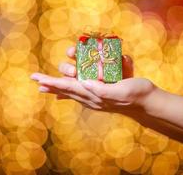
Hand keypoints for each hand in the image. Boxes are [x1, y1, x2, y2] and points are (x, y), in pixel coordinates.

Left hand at [31, 46, 155, 112]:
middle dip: (51, 83)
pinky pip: (81, 92)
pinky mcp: (100, 93)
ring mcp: (94, 96)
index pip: (67, 87)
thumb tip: (84, 83)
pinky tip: (64, 93)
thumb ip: (102, 89)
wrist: (146, 103)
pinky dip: (69, 91)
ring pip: (71, 91)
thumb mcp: (121, 90)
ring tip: (46, 86)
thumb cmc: (136, 94)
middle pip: (65, 89)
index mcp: (93, 95)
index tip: (36, 79)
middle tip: (37, 80)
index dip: (51, 81)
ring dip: (59, 85)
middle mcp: (90, 97)